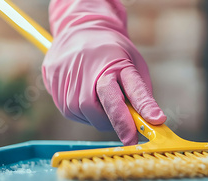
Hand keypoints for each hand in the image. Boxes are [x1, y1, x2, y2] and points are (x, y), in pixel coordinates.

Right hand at [42, 0, 165, 144]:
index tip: (154, 123)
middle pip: (95, 108)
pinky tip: (85, 96)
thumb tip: (149, 123)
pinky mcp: (52, 78)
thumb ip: (141, 94)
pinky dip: (80, 112)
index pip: (132, 89)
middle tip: (124, 124)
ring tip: (100, 99)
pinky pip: (68, 110)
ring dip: (95, 117)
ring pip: (80, 113)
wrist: (82, 28)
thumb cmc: (113, 52)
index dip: (142, 109)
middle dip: (111, 122)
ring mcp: (67, 72)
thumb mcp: (134, 64)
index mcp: (117, 62)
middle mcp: (89, 67)